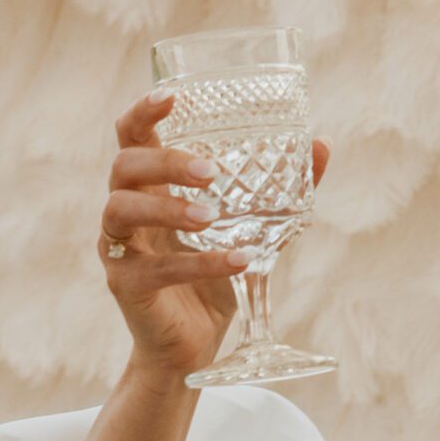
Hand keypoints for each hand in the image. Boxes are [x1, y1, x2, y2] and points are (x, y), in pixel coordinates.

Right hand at [100, 94, 329, 380]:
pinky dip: (200, 263)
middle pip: (123, 165)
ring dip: (168, 206)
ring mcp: (118, 246)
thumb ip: (281, 188)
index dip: (145, 111)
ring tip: (212, 216)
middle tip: (210, 171)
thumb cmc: (213, 275)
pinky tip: (238, 261)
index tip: (172, 96)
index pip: (131, 135)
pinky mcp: (125, 285)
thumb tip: (321, 143)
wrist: (192, 345)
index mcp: (148, 185)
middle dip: (165, 161)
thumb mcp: (252, 226)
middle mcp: (124, 208)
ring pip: (122, 209)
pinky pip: (155, 268)